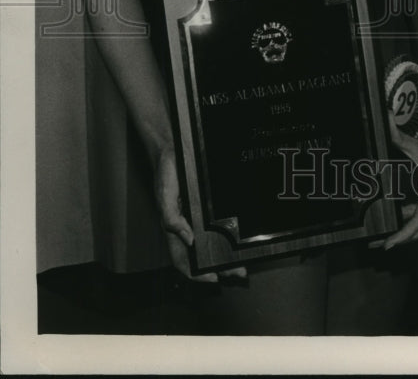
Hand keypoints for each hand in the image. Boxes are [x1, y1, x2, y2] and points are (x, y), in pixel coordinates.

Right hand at [154, 147, 246, 283]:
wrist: (173, 149)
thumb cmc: (166, 174)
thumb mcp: (164, 196)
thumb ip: (172, 218)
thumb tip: (187, 239)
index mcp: (175, 228)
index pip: (182, 259)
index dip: (195, 273)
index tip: (213, 280)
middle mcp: (187, 226)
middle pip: (201, 254)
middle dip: (218, 267)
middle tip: (238, 273)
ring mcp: (198, 216)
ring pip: (212, 242)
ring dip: (225, 255)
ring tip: (242, 262)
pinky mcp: (208, 205)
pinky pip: (218, 223)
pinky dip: (228, 234)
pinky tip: (240, 238)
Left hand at [381, 122, 417, 249]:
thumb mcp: (416, 144)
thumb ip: (397, 136)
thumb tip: (384, 120)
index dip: (402, 235)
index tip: (388, 244)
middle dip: (398, 239)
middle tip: (377, 244)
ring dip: (404, 232)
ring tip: (383, 235)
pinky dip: (410, 221)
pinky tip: (396, 217)